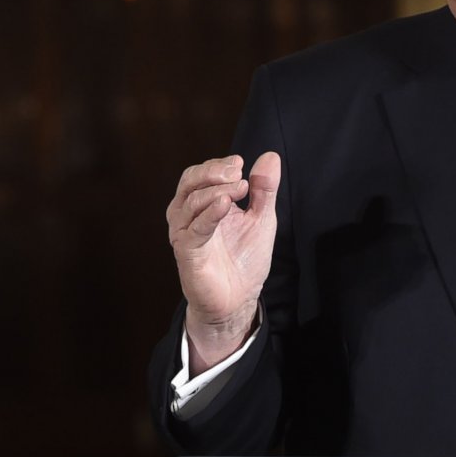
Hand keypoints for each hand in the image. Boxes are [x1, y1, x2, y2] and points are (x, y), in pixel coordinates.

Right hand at [166, 151, 280, 371]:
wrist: (238, 300)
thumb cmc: (245, 260)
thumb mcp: (261, 218)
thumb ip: (264, 189)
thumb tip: (270, 156)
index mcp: (203, 204)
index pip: (201, 174)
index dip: (218, 164)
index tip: (241, 162)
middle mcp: (188, 215)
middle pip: (188, 182)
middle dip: (212, 171)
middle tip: (237, 170)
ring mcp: (185, 233)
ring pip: (190, 202)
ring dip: (215, 190)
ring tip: (241, 187)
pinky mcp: (187, 253)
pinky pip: (194, 229)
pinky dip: (209, 214)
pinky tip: (226, 204)